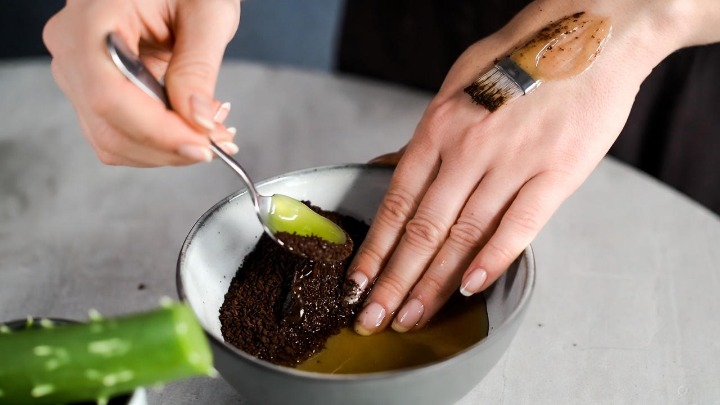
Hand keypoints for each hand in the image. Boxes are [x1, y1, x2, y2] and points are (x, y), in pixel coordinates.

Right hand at [43, 0, 240, 166]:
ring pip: (113, 139)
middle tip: (220, 142)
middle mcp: (72, 49)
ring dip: (166, 149)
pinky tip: (189, 126)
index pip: (110, 96)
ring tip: (211, 133)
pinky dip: (158, 141)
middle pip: (110, 127)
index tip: (203, 146)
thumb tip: (196, 121)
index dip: (158, 132)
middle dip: (169, 146)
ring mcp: (79, 72)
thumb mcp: (207, 12)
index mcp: (91, 19)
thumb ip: (198, 67)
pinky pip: (119, 132)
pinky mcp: (95, 88)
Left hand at [349, 0, 692, 334]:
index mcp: (439, 126)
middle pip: (423, 230)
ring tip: (412, 316)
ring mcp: (513, 162)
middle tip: (374, 319)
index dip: (375, 249)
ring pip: (464, 236)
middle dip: (393, 282)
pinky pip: (519, 226)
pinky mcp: (556, 172)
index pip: (397, 202)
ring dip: (434, 283)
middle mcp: (469, 148)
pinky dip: (493, 260)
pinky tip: (471, 289)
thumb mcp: (458, 82)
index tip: (358, 282)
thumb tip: (393, 166)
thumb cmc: (519, 55)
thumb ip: (430, 134)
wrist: (589, 31)